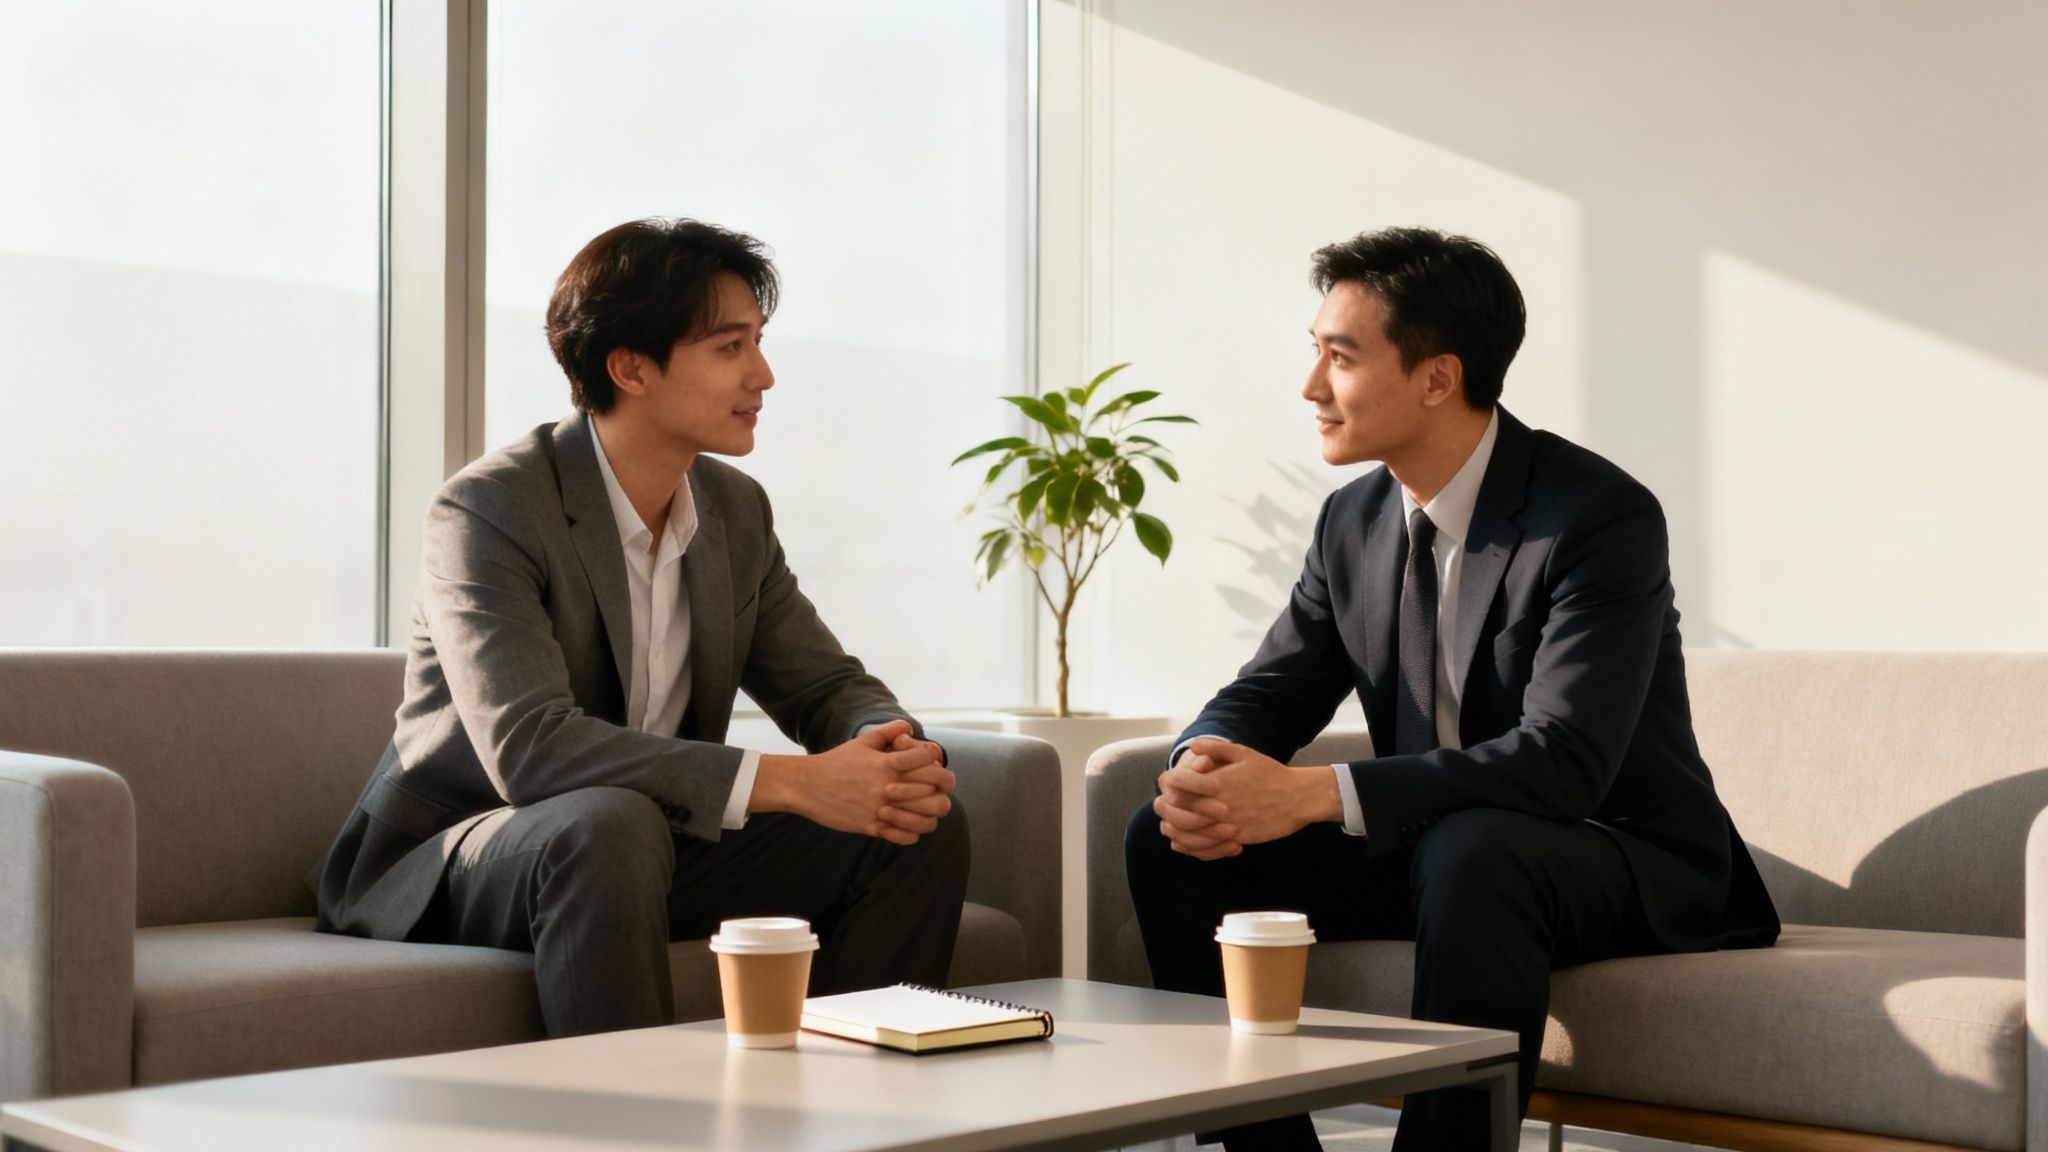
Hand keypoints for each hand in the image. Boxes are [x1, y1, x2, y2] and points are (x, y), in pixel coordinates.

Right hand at [755, 720, 949, 844]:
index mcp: (887, 762)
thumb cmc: (836, 762)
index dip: (935, 761)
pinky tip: (909, 825)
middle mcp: (887, 786)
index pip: (928, 759)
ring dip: (930, 813)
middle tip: (937, 789)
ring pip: (926, 818)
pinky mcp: (871, 827)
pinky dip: (912, 833)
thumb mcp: (863, 741)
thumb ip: (889, 731)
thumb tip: (909, 727)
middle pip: (934, 790)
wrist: (807, 786)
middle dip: (942, 789)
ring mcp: (880, 809)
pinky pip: (905, 836)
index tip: (930, 765)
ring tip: (926, 809)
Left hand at [1154, 739, 1341, 859]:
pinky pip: (1206, 847)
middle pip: (1177, 809)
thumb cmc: (1271, 774)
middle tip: (1166, 803)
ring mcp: (1227, 824)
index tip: (1168, 781)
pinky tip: (1188, 841)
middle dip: (1168, 806)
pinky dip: (1192, 846)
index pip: (1177, 783)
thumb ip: (1215, 749)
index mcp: (1218, 781)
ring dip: (1176, 828)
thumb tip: (1192, 747)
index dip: (1168, 781)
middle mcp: (1218, 804)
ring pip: (1188, 832)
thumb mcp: (1244, 753)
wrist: (1298, 798)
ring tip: (1173, 824)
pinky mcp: (1237, 839)